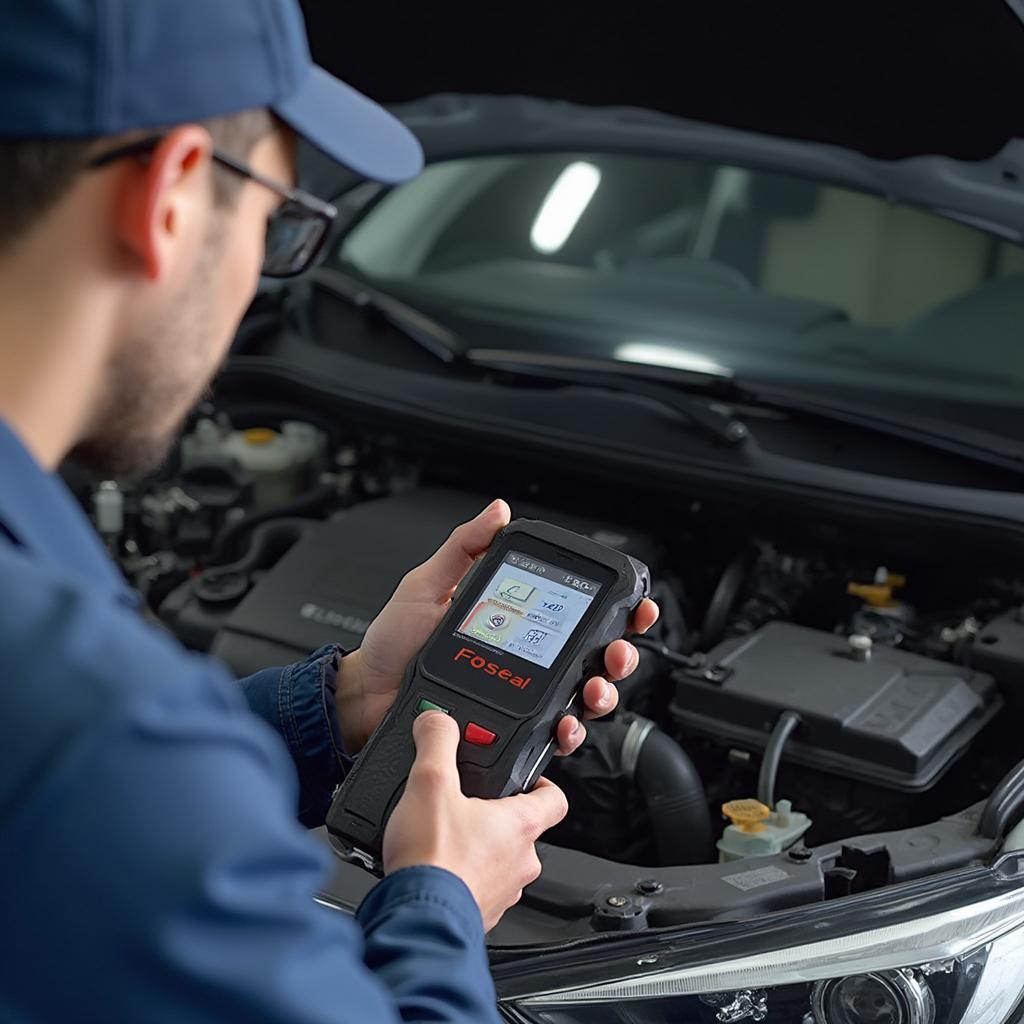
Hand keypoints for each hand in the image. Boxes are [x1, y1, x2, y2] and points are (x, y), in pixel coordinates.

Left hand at [335, 498, 660, 753]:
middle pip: (592, 658)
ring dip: (601, 694)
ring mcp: (521, 697)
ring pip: (582, 699)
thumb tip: (498, 512)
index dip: (614, 610)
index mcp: (516, 621)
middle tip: (616, 651)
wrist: (366, 694)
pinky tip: (565, 722)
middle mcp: (526, 661)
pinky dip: (568, 731)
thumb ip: (463, 548)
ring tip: (595, 688)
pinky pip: (550, 735)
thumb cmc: (394, 641)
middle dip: (619, 654)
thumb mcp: (427, 584)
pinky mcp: (509, 730)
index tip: (635, 603)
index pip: (574, 613)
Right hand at [383, 711, 568, 930]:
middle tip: (466, 802)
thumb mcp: (430, 782)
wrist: (416, 919)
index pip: (555, 798)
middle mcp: (522, 861)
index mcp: (521, 825)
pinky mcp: (481, 913)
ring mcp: (504, 891)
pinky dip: (463, 875)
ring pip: (501, 860)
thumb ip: (437, 742)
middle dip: (495, 814)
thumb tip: (438, 720)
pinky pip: (479, 886)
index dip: (542, 783)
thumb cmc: (433, 860)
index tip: (524, 776)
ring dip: (479, 847)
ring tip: (445, 836)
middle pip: (522, 829)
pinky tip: (435, 866)